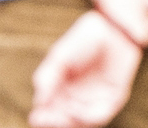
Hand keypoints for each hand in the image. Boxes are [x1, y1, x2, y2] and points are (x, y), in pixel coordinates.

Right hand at [29, 13, 142, 127]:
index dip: (43, 116)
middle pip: (65, 119)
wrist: (112, 29)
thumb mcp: (59, 57)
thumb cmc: (84, 40)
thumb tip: (38, 102)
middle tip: (45, 121)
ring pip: (81, 122)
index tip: (35, 118)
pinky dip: (86, 116)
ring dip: (69, 122)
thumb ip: (47, 78)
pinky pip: (99, 115)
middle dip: (54, 122)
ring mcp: (95, 100)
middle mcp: (79, 97)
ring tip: (60, 117)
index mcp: (64, 87)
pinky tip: (74, 111)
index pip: (51, 109)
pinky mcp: (112, 100)